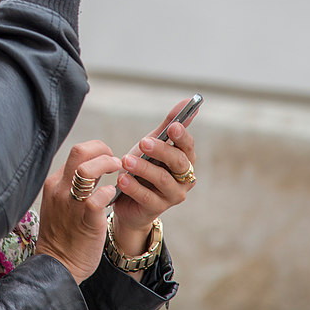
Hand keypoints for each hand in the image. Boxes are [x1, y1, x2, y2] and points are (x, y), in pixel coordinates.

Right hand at [36, 141, 120, 284]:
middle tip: (115, 161)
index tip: (107, 159)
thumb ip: (70, 186)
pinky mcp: (85, 221)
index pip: (75, 152)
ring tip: (118, 172)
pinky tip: (113, 196)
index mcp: (54, 183)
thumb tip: (91, 169)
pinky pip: (97, 197)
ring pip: (87, 170)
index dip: (96, 150)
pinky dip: (109, 192)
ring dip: (108, 166)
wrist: (56, 265)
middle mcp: (60, 190)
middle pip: (79, 152)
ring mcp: (71, 205)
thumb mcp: (58, 203)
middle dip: (102, 150)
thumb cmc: (61, 235)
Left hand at [112, 100, 198, 256]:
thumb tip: (187, 101)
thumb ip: (167, 125)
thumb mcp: (152, 145)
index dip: (181, 137)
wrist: (128, 201)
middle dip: (161, 151)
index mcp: (185, 160)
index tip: (172, 127)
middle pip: (178, 163)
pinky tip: (121, 179)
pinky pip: (147, 197)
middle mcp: (184, 178)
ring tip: (126, 160)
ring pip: (162, 180)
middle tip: (143, 142)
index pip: (188, 146)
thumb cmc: (142, 168)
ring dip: (143, 168)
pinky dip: (134, 187)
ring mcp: (172, 195)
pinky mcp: (156, 209)